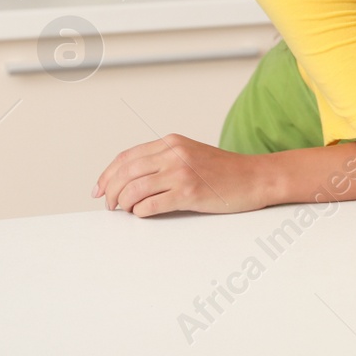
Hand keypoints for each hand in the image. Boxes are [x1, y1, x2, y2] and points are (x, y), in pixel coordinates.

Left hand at [94, 134, 266, 216]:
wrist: (257, 177)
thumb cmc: (226, 171)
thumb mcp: (191, 155)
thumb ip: (164, 161)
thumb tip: (129, 181)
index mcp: (172, 142)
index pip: (126, 157)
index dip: (107, 174)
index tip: (98, 189)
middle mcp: (174, 154)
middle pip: (125, 173)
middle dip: (110, 192)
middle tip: (109, 205)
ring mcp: (181, 173)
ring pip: (133, 189)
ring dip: (123, 204)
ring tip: (127, 210)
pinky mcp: (189, 193)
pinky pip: (150, 205)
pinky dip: (140, 212)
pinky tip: (144, 213)